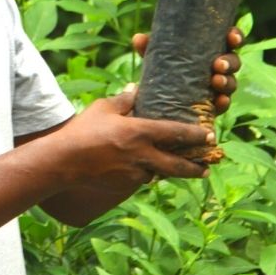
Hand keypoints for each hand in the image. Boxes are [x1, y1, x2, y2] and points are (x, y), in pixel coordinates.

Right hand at [54, 83, 212, 192]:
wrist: (65, 161)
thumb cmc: (83, 130)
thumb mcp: (103, 108)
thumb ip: (124, 100)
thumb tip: (136, 89)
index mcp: (140, 132)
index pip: (176, 133)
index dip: (196, 135)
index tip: (210, 135)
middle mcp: (143, 155)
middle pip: (178, 165)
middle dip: (195, 167)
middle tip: (207, 168)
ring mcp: (134, 173)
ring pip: (159, 173)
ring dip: (167, 171)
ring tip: (175, 168)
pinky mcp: (124, 185)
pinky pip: (141, 179)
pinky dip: (145, 173)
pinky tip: (143, 170)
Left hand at [131, 26, 242, 112]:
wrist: (157, 97)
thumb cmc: (163, 67)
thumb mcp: (157, 56)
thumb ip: (149, 47)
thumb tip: (138, 38)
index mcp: (211, 49)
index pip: (230, 40)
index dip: (235, 36)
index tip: (231, 37)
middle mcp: (219, 67)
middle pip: (234, 62)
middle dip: (229, 62)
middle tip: (218, 65)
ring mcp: (218, 87)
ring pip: (231, 83)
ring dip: (227, 82)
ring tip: (216, 81)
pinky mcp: (213, 106)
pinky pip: (223, 104)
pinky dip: (223, 102)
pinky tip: (219, 101)